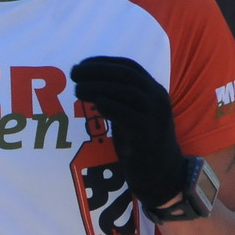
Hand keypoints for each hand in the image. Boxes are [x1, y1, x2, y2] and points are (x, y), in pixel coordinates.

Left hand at [70, 56, 187, 208]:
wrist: (161, 173)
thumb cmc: (140, 142)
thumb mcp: (130, 113)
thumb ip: (116, 98)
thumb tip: (87, 82)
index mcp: (154, 90)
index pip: (129, 66)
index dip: (104, 61)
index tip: (82, 63)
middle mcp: (157, 98)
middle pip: (126, 75)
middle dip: (97, 70)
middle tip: (74, 72)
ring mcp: (155, 116)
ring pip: (126, 92)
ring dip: (98, 87)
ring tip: (76, 89)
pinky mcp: (148, 134)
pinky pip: (127, 115)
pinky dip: (110, 106)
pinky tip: (95, 104)